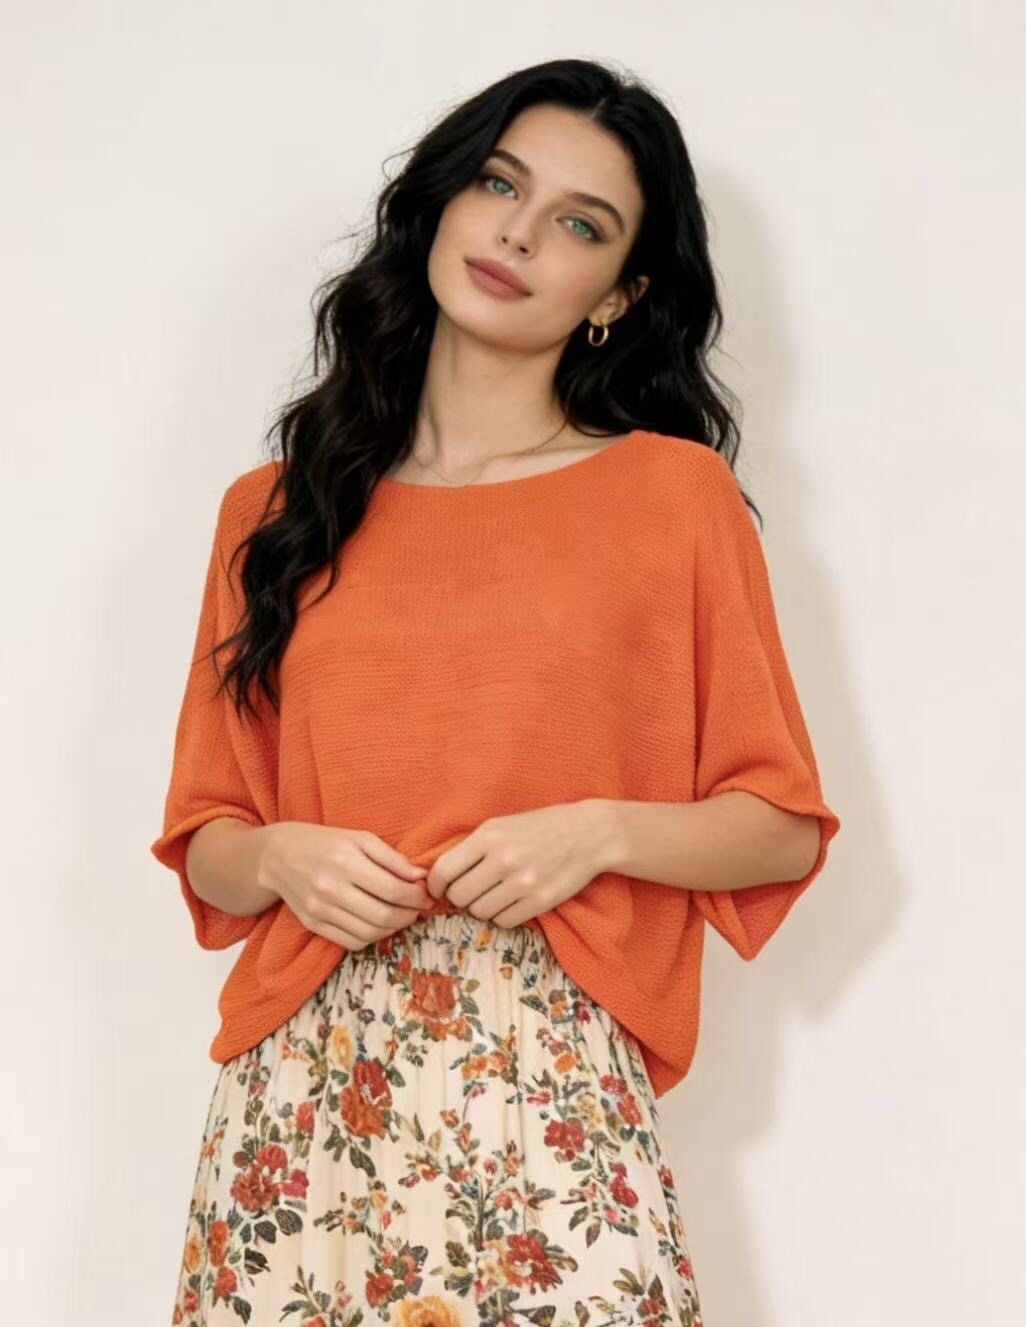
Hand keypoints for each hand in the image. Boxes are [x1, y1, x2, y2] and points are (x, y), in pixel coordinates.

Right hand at [258, 822, 428, 950]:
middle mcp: (330, 888)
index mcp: (345, 861)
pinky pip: (352, 942)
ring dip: (394, 928)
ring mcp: (320, 910)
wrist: (278, 856)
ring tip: (402, 915)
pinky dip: (373, 937)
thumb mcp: (360, 838)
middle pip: (383, 915)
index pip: (393, 890)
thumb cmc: (325, 842)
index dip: (416, 897)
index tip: (426, 894)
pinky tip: (379, 923)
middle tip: (418, 908)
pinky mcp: (314, 925)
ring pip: (370, 933)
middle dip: (409, 915)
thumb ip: (392, 858)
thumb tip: (421, 877)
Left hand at [423, 800, 615, 928]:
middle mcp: (503, 859)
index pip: (444, 871)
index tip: (439, 890)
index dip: (435, 886)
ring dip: (483, 907)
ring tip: (496, 894)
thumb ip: (472, 847)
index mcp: (489, 836)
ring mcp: (523, 882)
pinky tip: (513, 901)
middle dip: (461, 897)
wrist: (589, 833)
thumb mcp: (501, 825)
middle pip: (459, 896)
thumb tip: (439, 877)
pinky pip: (504, 921)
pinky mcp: (540, 901)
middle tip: (474, 890)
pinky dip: (503, 916)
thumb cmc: (540, 827)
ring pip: (480, 912)